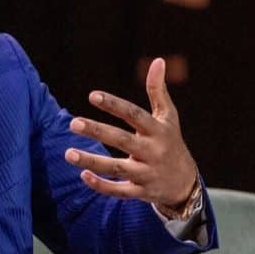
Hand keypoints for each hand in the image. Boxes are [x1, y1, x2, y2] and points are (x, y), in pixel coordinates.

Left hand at [64, 58, 196, 208]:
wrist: (185, 183)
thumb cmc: (171, 142)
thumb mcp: (168, 117)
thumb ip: (158, 90)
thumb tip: (158, 60)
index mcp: (158, 131)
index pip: (134, 115)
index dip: (114, 105)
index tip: (92, 95)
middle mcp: (153, 151)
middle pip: (122, 140)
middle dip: (98, 132)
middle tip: (73, 123)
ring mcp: (147, 173)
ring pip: (117, 168)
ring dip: (92, 161)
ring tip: (68, 153)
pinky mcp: (141, 192)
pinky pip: (119, 191)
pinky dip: (101, 185)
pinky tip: (83, 175)